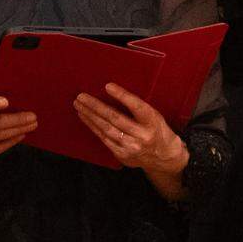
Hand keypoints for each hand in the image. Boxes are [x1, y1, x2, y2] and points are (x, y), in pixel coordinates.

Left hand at [74, 83, 188, 176]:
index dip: (122, 96)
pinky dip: (93, 127)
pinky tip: (85, 118)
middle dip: (96, 106)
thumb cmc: (156, 129)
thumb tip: (112, 92)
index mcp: (153, 121)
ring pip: (106, 129)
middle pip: (115, 118)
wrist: (163, 155)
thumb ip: (137, 108)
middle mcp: (142, 135)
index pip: (137, 107)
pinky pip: (104, 138)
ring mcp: (131, 147)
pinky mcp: (122, 155)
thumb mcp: (154, 116)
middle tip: (81, 96)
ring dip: (90, 116)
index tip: (108, 86)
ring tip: (79, 105)